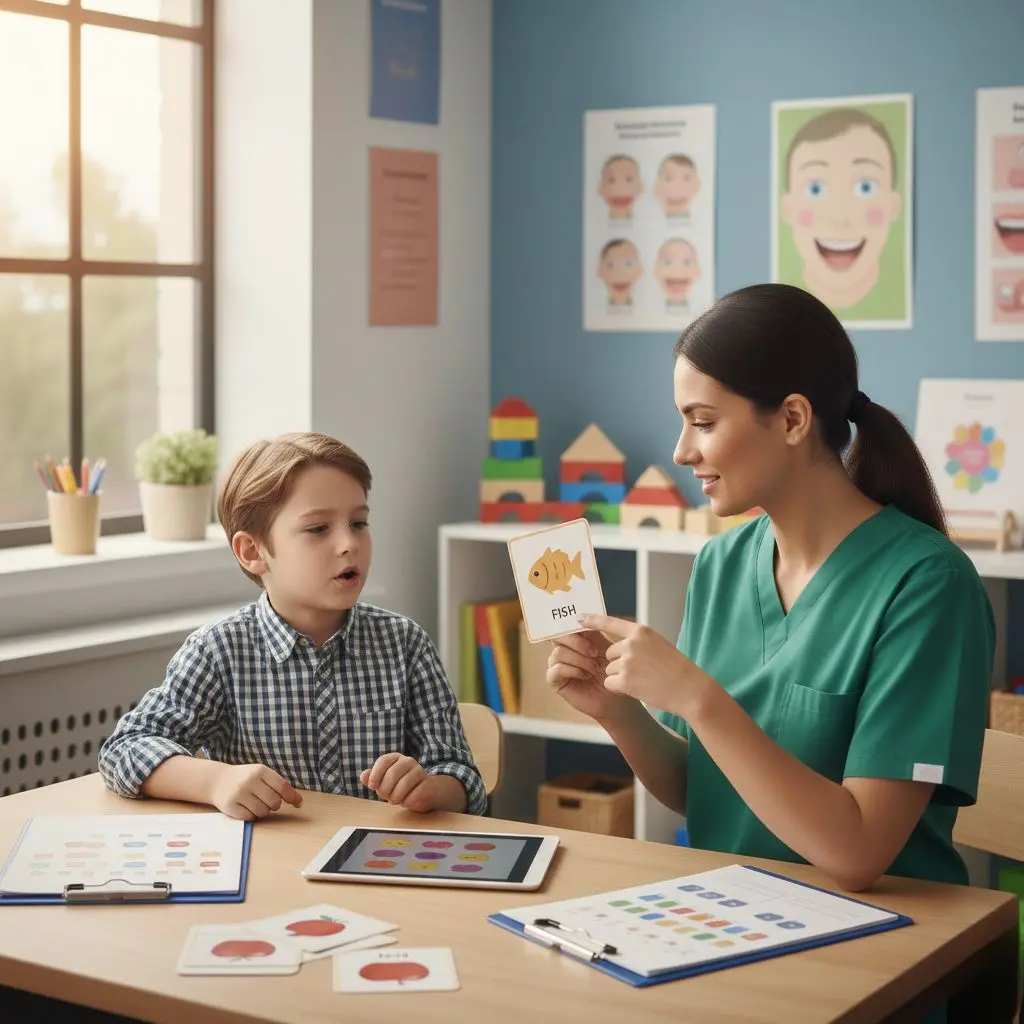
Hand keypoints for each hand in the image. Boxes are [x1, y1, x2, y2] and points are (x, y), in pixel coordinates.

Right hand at [209, 763, 302, 820]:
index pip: (282, 787)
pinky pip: (250, 818)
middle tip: (268, 801)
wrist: (218, 781)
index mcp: (260, 771)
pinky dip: (251, 815)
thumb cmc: (246, 778)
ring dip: (263, 811)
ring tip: (255, 803)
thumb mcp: (262, 775)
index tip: (297, 803)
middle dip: (275, 805)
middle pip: (274, 802)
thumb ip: (280, 785)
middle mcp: (249, 781)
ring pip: (263, 812)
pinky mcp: (230, 806)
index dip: (291, 797)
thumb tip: (300, 802)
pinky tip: (246, 807)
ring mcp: (239, 794)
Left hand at [361, 753, 432, 809]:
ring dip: (395, 797)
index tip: (372, 786)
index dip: (375, 774)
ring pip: (403, 785)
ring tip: (395, 800)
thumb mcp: (384, 781)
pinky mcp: (428, 784)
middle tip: (385, 796)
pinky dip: (407, 802)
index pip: (383, 761)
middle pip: (392, 774)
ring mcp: (420, 771)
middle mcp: (408, 761)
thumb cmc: (400, 786)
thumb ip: (373, 778)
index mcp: (396, 758)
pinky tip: (406, 801)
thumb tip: (363, 776)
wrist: (425, 792)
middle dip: (385, 789)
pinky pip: (414, 795)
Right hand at [545, 629, 633, 723]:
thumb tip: (582, 616)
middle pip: (558, 636)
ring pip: (558, 652)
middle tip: (595, 653)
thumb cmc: (613, 674)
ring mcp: (558, 665)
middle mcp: (564, 650)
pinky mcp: (556, 680)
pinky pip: (555, 669)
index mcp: (575, 640)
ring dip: (579, 660)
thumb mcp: (606, 648)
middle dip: (578, 643)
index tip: (584, 626)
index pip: (566, 626)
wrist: (615, 697)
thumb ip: (594, 633)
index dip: (573, 625)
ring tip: (593, 669)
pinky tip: (586, 676)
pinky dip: (573, 670)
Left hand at [577, 614, 699, 715]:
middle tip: (641, 671)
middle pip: (609, 653)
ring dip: (621, 677)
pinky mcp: (625, 680)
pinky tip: (637, 689)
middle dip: (619, 664)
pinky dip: (619, 688)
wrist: (689, 689)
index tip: (578, 618)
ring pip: (609, 669)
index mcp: (641, 632)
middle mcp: (631, 643)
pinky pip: (609, 683)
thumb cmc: (677, 669)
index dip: (592, 620)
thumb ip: (638, 642)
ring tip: (643, 680)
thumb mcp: (659, 645)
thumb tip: (619, 645)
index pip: (610, 622)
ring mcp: (627, 661)